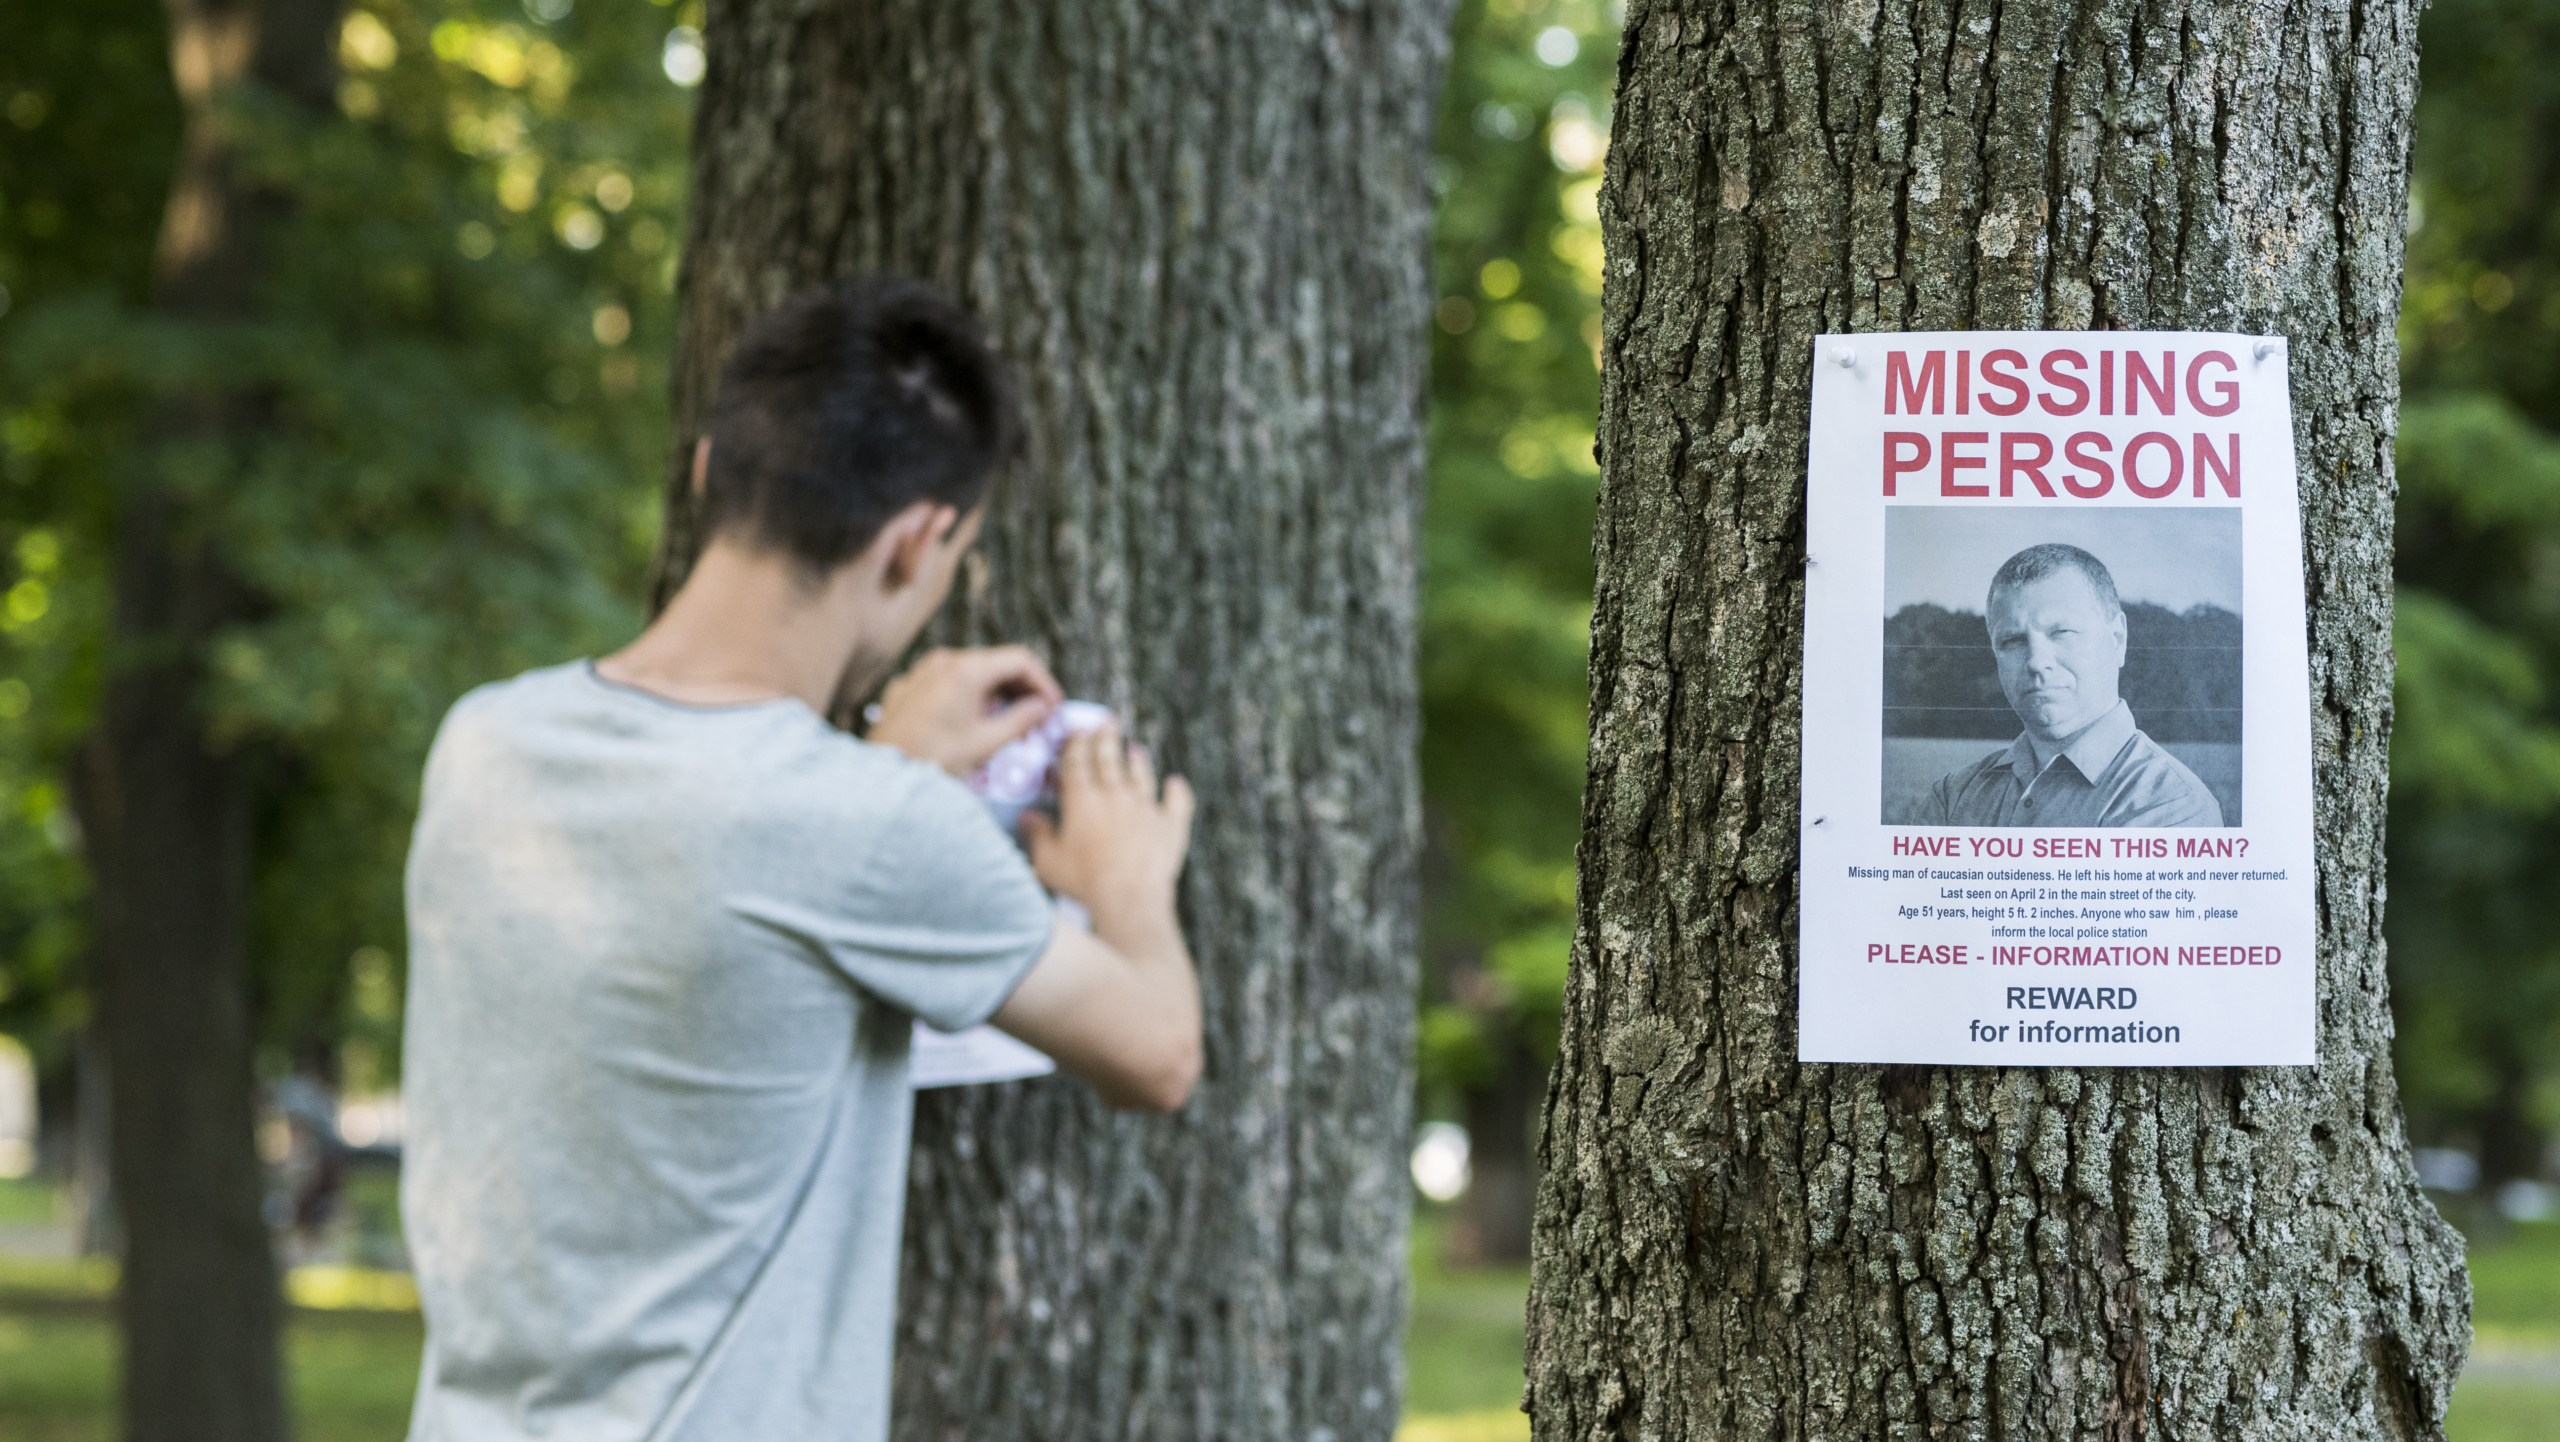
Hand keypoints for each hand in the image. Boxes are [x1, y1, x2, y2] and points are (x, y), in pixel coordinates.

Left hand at [866, 646, 1062, 774]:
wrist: (884, 775)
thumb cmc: (933, 758)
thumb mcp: (987, 742)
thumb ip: (1021, 719)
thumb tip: (1042, 708)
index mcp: (967, 669)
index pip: (1020, 659)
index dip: (1043, 681)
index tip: (1052, 706)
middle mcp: (944, 661)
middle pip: (995, 663)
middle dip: (1020, 689)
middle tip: (1036, 717)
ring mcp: (923, 672)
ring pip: (971, 672)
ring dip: (995, 693)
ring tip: (1008, 722)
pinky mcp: (908, 687)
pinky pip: (947, 682)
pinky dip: (968, 695)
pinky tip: (973, 721)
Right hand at [1019, 722, 1195, 920]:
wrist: (1129, 896)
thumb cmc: (1083, 881)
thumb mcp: (1048, 860)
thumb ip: (1038, 835)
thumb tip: (1027, 817)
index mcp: (1083, 800)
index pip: (1077, 762)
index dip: (1076, 744)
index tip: (1078, 731)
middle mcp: (1115, 796)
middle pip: (1110, 759)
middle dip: (1106, 738)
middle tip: (1107, 722)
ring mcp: (1146, 808)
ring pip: (1141, 776)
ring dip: (1138, 762)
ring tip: (1136, 750)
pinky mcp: (1170, 825)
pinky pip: (1177, 801)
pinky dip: (1177, 791)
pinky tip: (1176, 782)